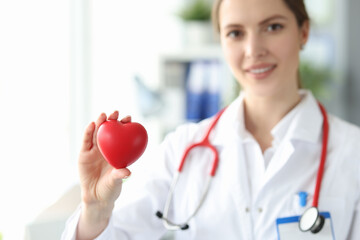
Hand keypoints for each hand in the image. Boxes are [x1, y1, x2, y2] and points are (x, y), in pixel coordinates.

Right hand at [76, 111, 130, 239]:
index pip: (121, 136)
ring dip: (100, 123)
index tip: (130, 119)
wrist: (95, 197)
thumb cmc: (110, 189)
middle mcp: (105, 149)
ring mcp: (94, 150)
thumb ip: (119, 175)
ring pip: (97, 133)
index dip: (125, 126)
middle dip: (112, 120)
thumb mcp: (116, 181)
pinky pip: (86, 141)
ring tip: (103, 115)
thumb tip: (128, 172)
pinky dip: (88, 132)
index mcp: (116, 152)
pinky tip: (91, 124)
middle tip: (116, 112)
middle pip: (109, 131)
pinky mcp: (83, 154)